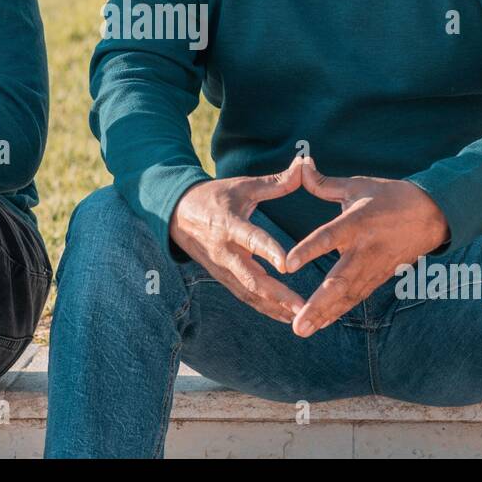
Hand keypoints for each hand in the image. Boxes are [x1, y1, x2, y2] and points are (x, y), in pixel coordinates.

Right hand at [168, 155, 306, 323]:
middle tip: (302, 306)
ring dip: (273, 306)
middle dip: (277, 294)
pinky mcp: (221, 277)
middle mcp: (224, 251)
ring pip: (248, 292)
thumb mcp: (242, 186)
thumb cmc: (215, 196)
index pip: (251, 239)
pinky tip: (284, 316)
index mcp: (229, 224)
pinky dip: (264, 308)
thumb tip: (304, 165)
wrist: (177, 214)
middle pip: (251, 277)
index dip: (268, 252)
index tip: (287, 265)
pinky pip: (244, 296)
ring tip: (299, 315)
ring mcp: (221, 268)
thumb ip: (275, 182)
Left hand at [284, 156, 448, 338]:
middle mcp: (364, 249)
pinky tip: (321, 324)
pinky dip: (339, 311)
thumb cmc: (390, 197)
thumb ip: (324, 183)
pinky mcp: (379, 277)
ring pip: (347, 295)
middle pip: (339, 281)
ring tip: (302, 330)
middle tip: (297, 324)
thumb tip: (300, 164)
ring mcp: (373, 267)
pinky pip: (356, 297)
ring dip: (325, 314)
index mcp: (356, 223)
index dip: (309, 250)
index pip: (329, 238)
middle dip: (317, 304)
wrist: (432, 215)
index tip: (288, 264)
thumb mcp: (357, 186)